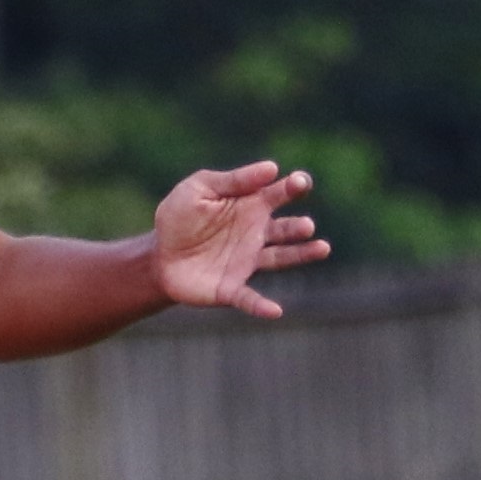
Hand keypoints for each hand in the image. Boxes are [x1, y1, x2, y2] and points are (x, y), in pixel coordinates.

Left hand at [152, 160, 328, 318]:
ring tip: (322, 248)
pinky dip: (262, 306)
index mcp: (250, 206)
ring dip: (300, 254)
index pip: (278, 194)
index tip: (300, 182)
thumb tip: (272, 168)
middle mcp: (255, 234)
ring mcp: (246, 262)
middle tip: (306, 226)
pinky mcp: (230, 288)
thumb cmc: (180, 218)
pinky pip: (249, 298)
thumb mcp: (199, 188)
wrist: (158, 256)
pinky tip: (276, 311)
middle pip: (285, 229)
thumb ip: (233, 180)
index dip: (292, 187)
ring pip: (280, 259)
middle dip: (298, 227)